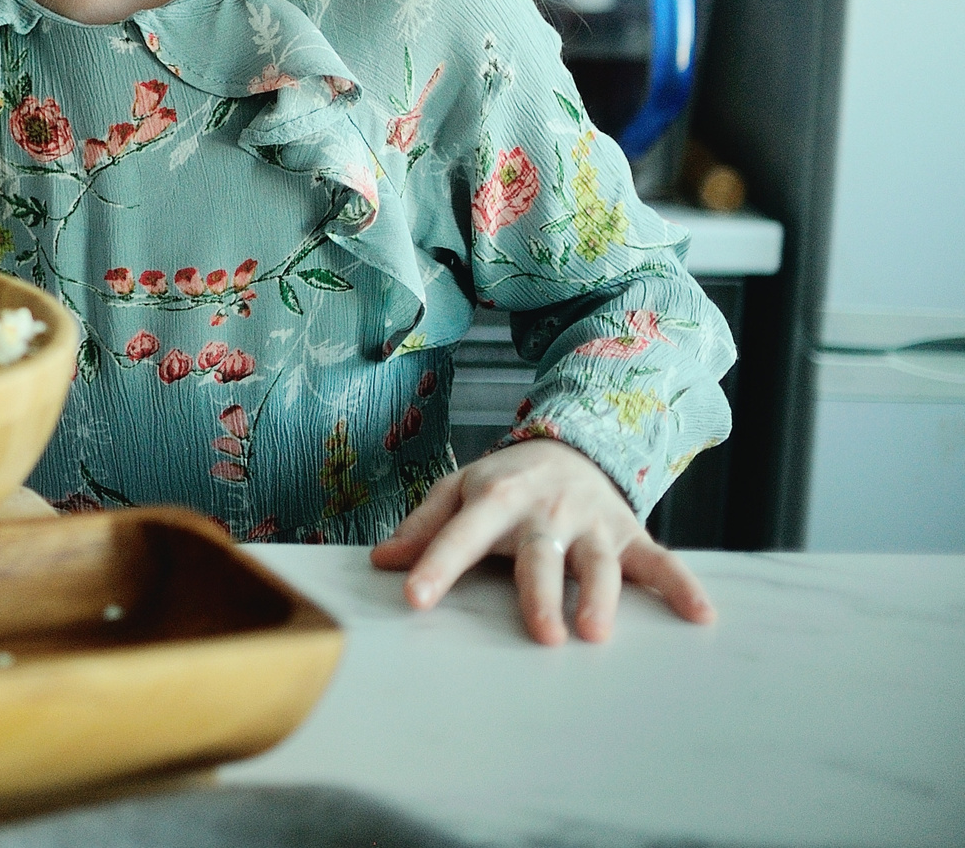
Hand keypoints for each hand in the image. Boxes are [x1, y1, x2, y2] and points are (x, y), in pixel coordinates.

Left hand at [369, 438, 715, 644]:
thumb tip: (380, 561)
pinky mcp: (629, 535)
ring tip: (596, 633)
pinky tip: (700, 614)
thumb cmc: (502, 482)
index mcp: (496, 497)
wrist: (569, 445)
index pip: (462, 534)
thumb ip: (423, 525)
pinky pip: (659, 561)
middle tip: (543, 636)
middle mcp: (547, 510)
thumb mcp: (457, 491)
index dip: (437, 564)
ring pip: (599, 563)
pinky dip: (681, 585)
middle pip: (542, 554)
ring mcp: (592, 524)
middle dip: (541, 594)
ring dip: (602, 597)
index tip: (415, 598)